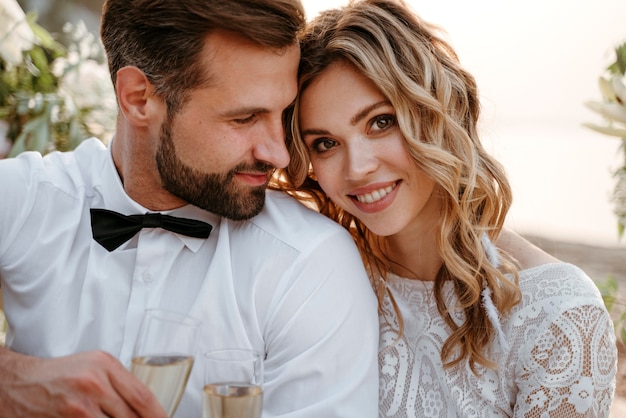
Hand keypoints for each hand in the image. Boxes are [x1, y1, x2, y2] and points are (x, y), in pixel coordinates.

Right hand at [0, 347, 167, 417]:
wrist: (17, 382)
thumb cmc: (59, 375)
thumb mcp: (94, 367)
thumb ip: (120, 384)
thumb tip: (147, 408)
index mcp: (105, 364)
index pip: (143, 396)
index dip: (159, 415)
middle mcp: (94, 382)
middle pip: (132, 416)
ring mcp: (79, 404)